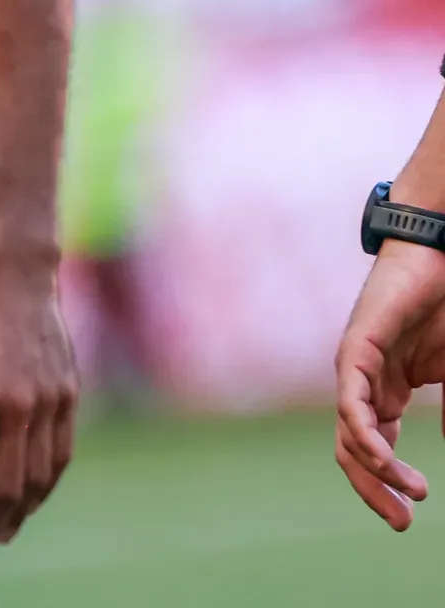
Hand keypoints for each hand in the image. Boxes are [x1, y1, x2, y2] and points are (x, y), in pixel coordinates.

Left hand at [336, 241, 444, 528]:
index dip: (387, 485)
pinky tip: (382, 458)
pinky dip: (364, 434)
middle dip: (373, 490)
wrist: (437, 260)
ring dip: (375, 470)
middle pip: (352, 450)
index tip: (410, 516)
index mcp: (386, 392)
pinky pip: (350, 402)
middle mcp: (364, 384)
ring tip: (411, 495)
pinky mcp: (355, 350)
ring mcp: (356, 368)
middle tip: (401, 523)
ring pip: (349, 433)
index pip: (373, 449)